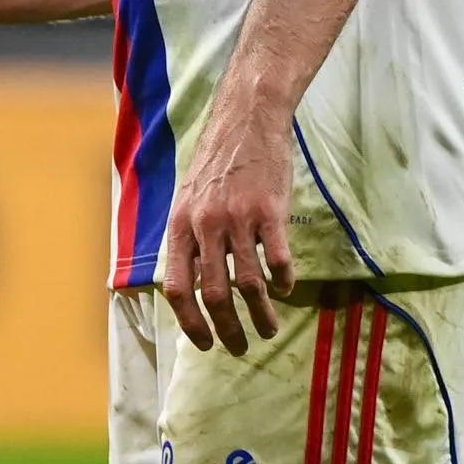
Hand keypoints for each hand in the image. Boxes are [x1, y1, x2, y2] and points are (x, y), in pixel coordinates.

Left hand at [157, 90, 295, 355]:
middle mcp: (205, 225)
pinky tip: (286, 288)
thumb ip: (191, 239)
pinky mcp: (270, 210)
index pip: (177, 289)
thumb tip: (194, 286)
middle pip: (215, 295)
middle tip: (240, 346)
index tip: (205, 343)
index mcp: (181, 225)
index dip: (190, 323)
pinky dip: (282, 282)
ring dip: (260, 315)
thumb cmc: (219, 160)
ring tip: (268, 328)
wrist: (248, 117)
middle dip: (228, 329)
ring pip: (249, 284)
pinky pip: (277, 259)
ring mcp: (238, 218)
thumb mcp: (190, 198)